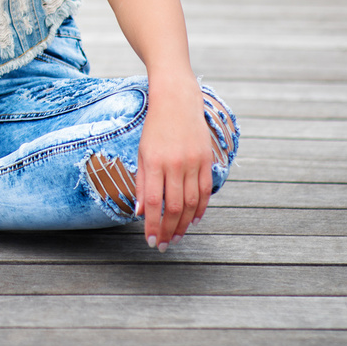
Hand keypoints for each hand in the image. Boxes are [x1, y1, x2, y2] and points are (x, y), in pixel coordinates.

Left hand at [134, 76, 213, 249]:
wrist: (177, 101)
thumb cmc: (154, 128)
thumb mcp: (141, 153)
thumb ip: (141, 182)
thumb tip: (139, 212)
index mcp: (154, 162)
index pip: (153, 202)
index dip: (151, 225)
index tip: (150, 240)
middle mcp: (175, 164)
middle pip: (174, 207)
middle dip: (168, 230)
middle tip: (163, 244)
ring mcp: (193, 162)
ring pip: (192, 203)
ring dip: (184, 224)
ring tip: (176, 237)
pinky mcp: (207, 160)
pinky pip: (205, 191)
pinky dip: (201, 208)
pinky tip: (193, 220)